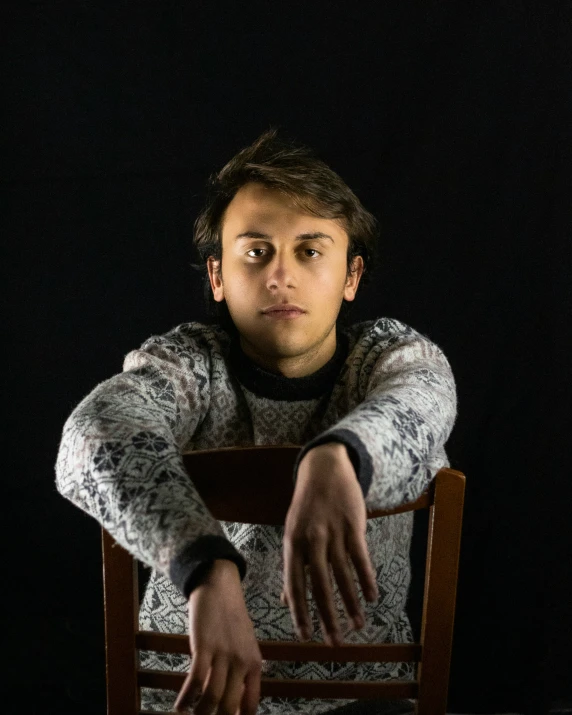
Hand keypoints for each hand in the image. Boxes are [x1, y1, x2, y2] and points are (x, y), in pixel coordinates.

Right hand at [174, 559, 261, 714]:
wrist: (220, 587)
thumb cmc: (231, 618)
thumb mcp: (245, 646)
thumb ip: (242, 672)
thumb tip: (233, 703)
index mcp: (255, 663)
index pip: (250, 705)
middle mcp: (242, 662)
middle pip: (229, 707)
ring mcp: (223, 654)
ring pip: (212, 698)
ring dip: (199, 713)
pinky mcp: (204, 646)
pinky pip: (195, 680)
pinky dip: (186, 697)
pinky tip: (179, 706)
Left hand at [280, 442, 378, 646]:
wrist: (324, 469)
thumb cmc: (306, 507)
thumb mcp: (292, 532)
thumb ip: (292, 567)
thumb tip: (285, 601)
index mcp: (292, 543)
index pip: (294, 584)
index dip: (299, 612)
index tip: (305, 636)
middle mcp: (311, 539)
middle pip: (320, 585)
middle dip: (327, 616)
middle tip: (334, 643)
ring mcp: (333, 532)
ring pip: (343, 575)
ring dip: (351, 603)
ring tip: (357, 626)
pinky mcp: (353, 525)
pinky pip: (361, 557)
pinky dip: (367, 579)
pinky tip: (372, 597)